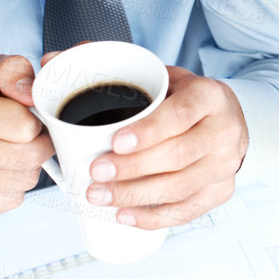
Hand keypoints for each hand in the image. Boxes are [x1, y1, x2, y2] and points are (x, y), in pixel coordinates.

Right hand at [0, 55, 52, 219]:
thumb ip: (15, 72)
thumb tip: (33, 92)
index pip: (28, 127)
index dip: (35, 120)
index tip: (23, 116)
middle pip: (32, 155)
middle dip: (37, 144)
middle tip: (21, 136)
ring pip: (27, 178)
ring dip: (26, 165)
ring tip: (5, 151)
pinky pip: (14, 198)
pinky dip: (13, 185)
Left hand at [82, 67, 247, 228]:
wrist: (228, 119)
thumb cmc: (184, 99)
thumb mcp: (163, 79)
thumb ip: (115, 73)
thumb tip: (51, 61)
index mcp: (209, 96)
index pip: (180, 115)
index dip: (148, 131)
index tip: (115, 142)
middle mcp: (225, 130)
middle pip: (178, 155)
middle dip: (132, 169)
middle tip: (96, 174)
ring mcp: (226, 164)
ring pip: (180, 187)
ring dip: (136, 195)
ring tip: (100, 196)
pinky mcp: (222, 190)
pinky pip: (187, 210)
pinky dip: (153, 217)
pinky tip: (125, 215)